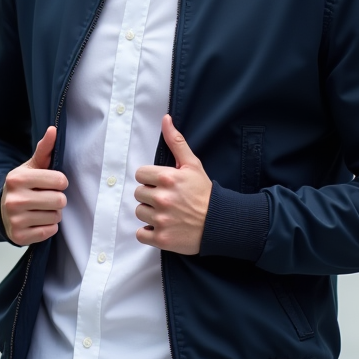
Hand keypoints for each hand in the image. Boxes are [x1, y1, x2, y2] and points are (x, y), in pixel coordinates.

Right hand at [1, 126, 67, 244]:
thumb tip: (53, 129)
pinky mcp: (18, 236)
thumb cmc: (23, 185)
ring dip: (53, 214)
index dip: (60, 182)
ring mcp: (15, 219)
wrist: (2, 210)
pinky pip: (49, 232)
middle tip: (47, 198)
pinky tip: (37, 221)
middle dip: (58, 199)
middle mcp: (14, 199)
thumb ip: (44, 149)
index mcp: (17, 178)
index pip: (59, 180)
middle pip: (60, 200)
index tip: (52, 183)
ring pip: (56, 217)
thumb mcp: (31, 167)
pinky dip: (48, 228)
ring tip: (41, 209)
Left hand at [134, 115, 211, 254]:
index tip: (162, 183)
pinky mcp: (161, 238)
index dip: (150, 178)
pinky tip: (162, 226)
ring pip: (139, 212)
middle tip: (166, 199)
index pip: (140, 174)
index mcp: (167, 178)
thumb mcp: (193, 165)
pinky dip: (149, 232)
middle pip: (138, 193)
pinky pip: (141, 234)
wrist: (220, 223)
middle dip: (150, 195)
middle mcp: (162, 199)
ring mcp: (161, 220)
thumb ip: (176, 142)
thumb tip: (165, 119)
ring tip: (166, 213)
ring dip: (150, 213)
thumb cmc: (205, 193)